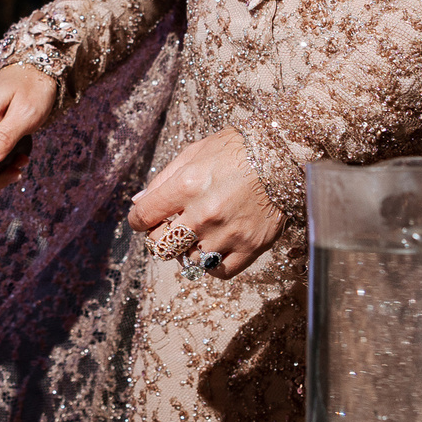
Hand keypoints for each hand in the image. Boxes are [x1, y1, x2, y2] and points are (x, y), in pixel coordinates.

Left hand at [126, 128, 281, 280]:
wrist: (284, 157)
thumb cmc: (237, 150)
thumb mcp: (195, 152)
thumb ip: (164, 178)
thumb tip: (139, 202)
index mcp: (186, 186)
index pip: (144, 216)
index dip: (138, 220)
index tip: (143, 220)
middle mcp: (203, 213)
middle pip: (161, 243)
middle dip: (159, 236)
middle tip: (170, 227)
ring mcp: (227, 233)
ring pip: (188, 260)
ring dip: (186, 250)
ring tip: (196, 235)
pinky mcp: (249, 247)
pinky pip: (219, 271)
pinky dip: (211, 264)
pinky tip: (214, 249)